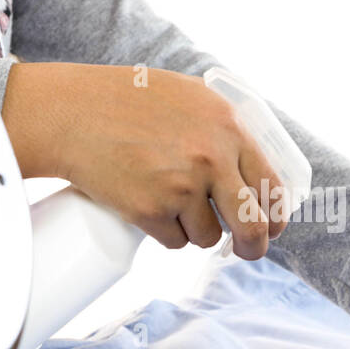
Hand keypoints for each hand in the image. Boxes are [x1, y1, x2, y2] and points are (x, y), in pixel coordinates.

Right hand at [0, 62, 287, 258]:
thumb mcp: (192, 97)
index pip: (272, 185)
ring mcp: (181, 187)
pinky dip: (165, 233)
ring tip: (170, 204)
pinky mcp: (151, 211)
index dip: (275, 216)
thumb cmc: (130, 100)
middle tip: (246, 251)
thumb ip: (224, 128)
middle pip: (251, 225)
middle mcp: (211, 159)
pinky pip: (173, 241)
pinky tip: (149, 208)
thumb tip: (252, 168)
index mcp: (229, 129)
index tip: (272, 227)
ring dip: (195, 232)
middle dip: (253, 246)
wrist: (74, 113)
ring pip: (207, 237)